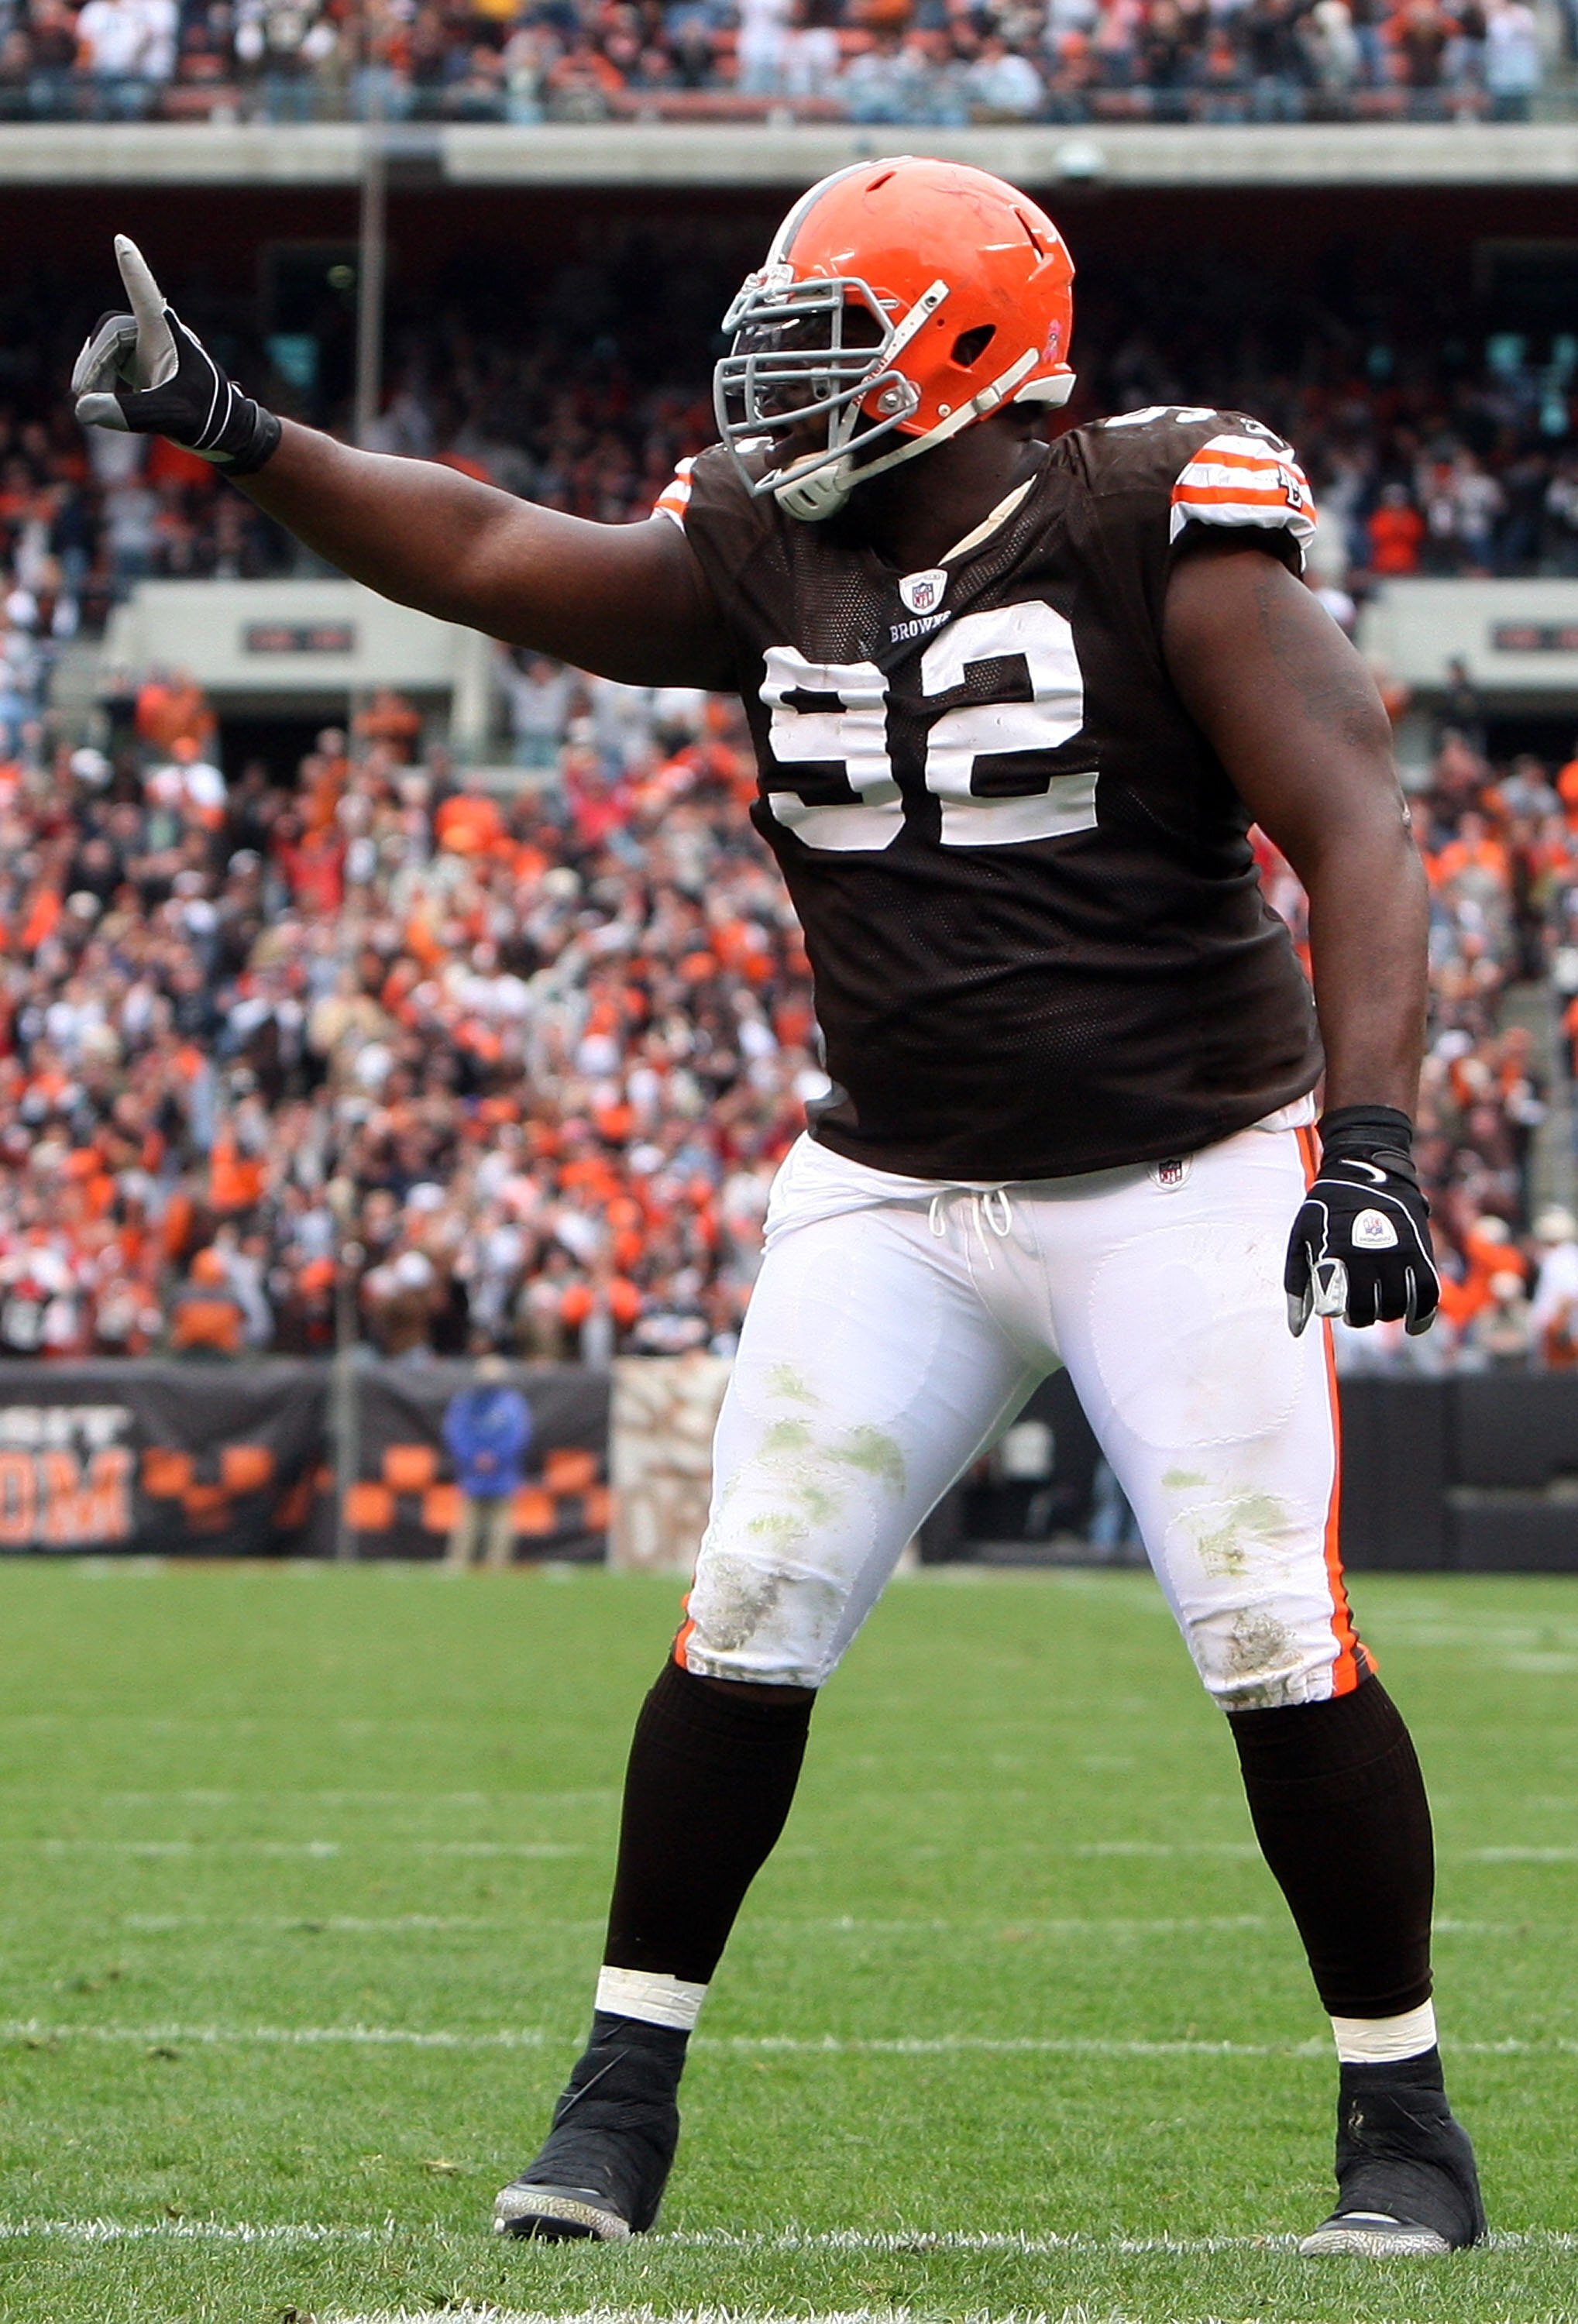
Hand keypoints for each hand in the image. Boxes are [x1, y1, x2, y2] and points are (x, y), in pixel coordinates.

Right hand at [72, 236, 280, 475]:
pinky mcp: (145, 363)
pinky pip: (112, 363)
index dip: (133, 270)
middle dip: (93, 362)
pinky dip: (103, 383)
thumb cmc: (207, 419)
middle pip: (109, 334)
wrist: (226, 433)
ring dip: (96, 375)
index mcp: (166, 337)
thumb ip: (128, 413)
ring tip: (92, 404)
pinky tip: (105, 403)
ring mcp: (150, 348)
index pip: (146, 296)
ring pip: (107, 350)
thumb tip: (84, 409)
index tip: (122, 240)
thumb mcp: (168, 417)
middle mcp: (157, 335)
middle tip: (81, 394)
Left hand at [1285, 1105, 1439, 1337]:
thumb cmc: (1328, 1208)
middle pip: (1364, 1311)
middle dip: (1357, 1316)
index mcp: (1333, 1252)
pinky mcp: (1420, 1252)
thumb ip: (1296, 1281)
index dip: (1330, 1308)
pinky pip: (1428, 1294)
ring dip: (1384, 1314)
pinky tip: (1413, 1325)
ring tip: (1376, 1305)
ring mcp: (1396, 1254)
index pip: (1331, 1302)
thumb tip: (1295, 1329)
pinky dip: (1422, 1316)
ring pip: (1394, 1307)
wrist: (1368, 1170)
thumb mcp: (1302, 1236)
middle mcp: (1366, 1256)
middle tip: (1354, 1308)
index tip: (1329, 1304)